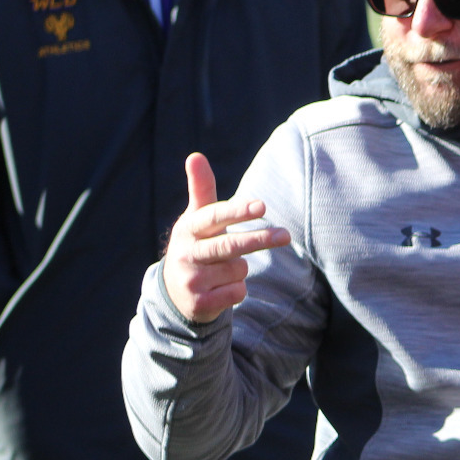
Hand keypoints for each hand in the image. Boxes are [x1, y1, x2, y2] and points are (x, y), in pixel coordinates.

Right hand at [162, 153, 290, 323]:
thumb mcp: (195, 219)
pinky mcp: (199, 304)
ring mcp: (191, 280)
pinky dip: (237, 290)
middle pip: (229, 245)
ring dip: (239, 270)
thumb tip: (195, 155)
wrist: (174, 294)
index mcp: (189, 229)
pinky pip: (237, 293)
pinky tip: (221, 289)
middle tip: (285, 235)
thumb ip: (200, 189)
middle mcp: (186, 253)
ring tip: (223, 269)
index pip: (214, 217)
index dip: (238, 212)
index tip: (262, 206)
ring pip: (237, 270)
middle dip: (258, 240)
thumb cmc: (194, 246)